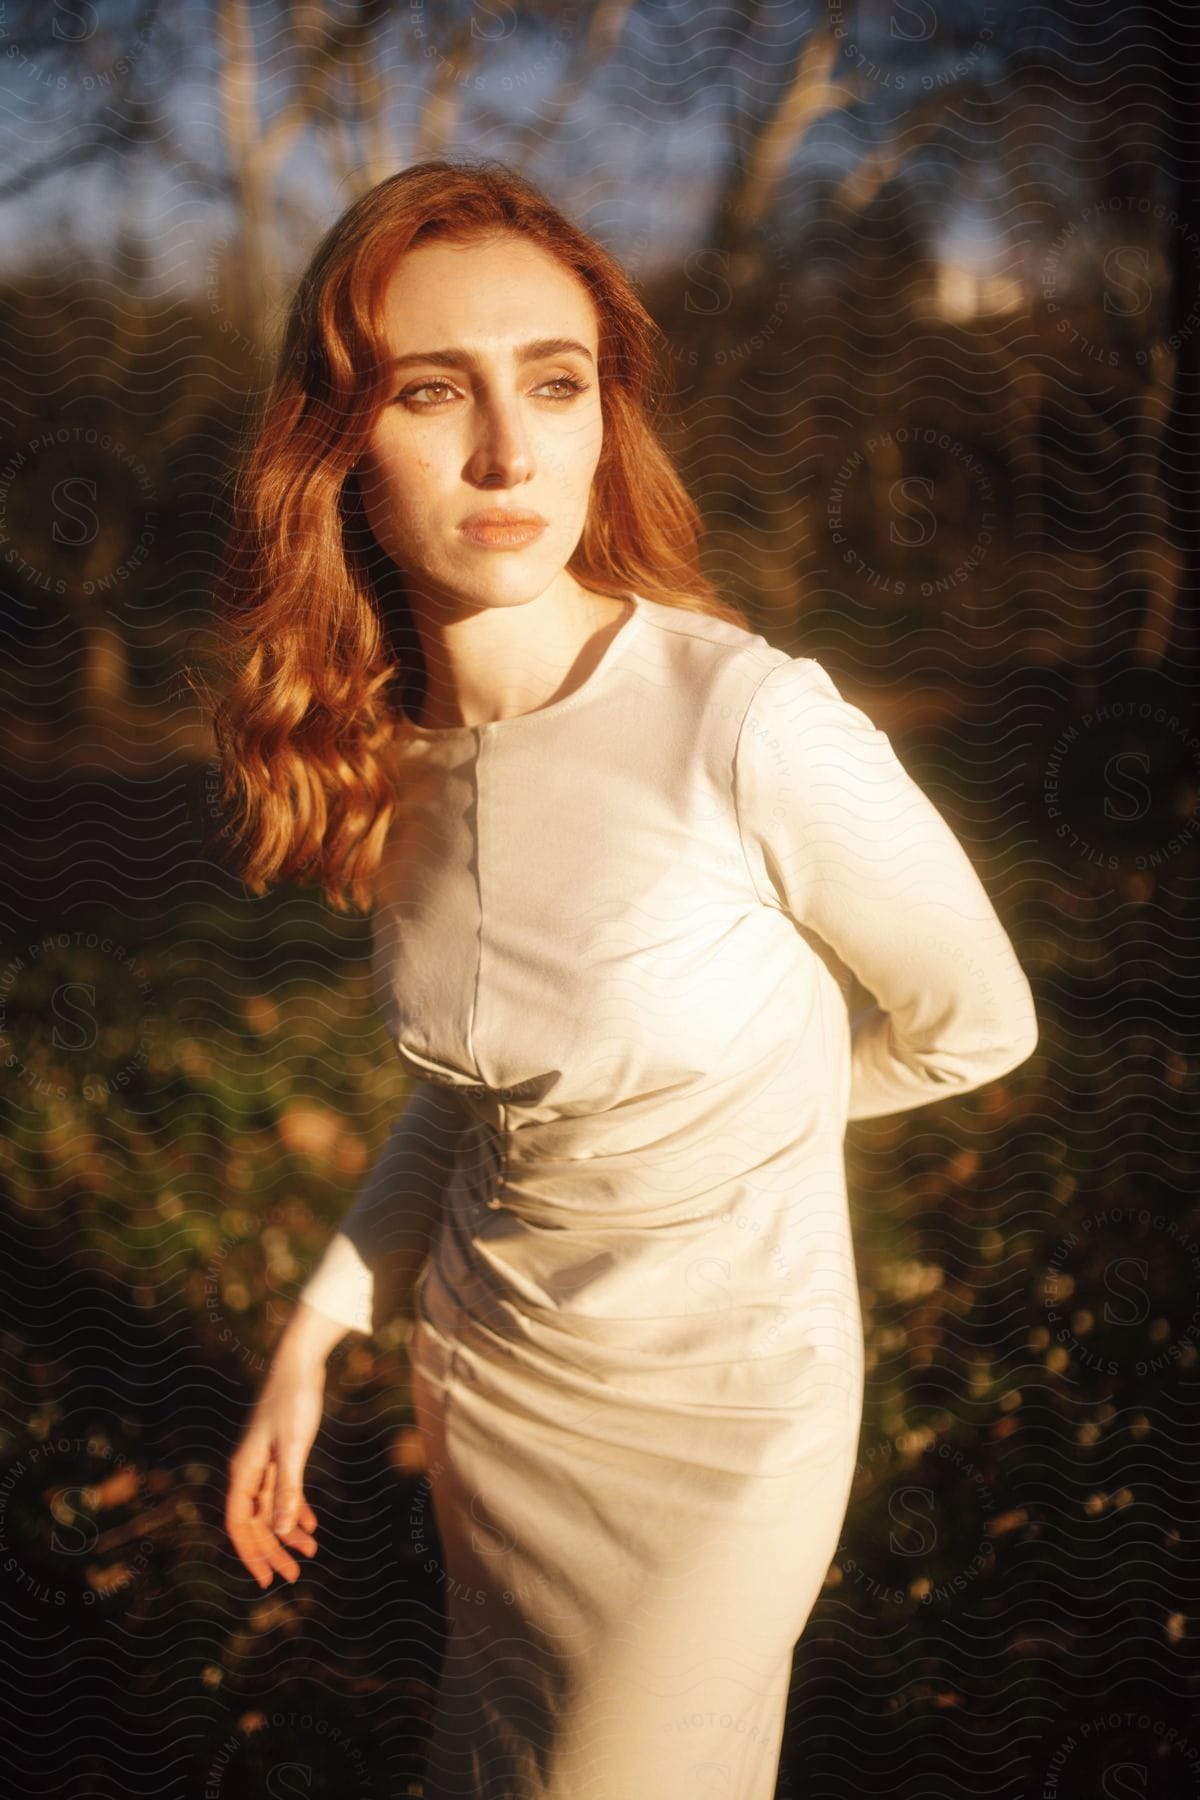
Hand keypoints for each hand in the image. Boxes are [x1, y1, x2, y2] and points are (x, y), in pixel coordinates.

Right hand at [225, 1350, 325, 1588]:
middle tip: (294, 1576)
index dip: (250, 1553)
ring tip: (311, 1552)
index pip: (239, 1523)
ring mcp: (264, 1462)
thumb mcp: (294, 1449)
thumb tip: (282, 1532)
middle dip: (273, 1549)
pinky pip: (284, 1490)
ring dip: (288, 1531)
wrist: (300, 1365)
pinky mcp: (280, 1454)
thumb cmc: (293, 1403)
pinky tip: (311, 1525)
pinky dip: (296, 1508)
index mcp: (243, 1471)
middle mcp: (248, 1470)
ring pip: (271, 1507)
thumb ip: (287, 1490)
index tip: (265, 1580)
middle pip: (256, 1521)